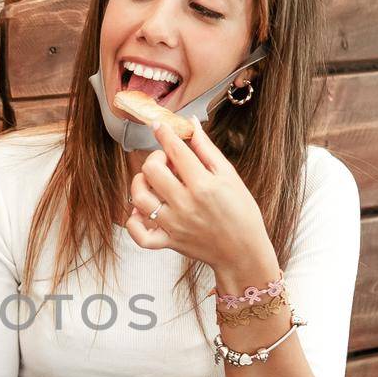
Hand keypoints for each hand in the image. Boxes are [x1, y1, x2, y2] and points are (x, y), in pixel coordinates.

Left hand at [125, 120, 268, 271]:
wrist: (243, 251)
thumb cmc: (241, 212)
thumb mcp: (229, 176)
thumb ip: (207, 149)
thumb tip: (191, 125)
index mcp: (204, 185)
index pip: (176, 151)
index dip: (164, 133)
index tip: (159, 126)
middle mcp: (185, 204)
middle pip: (151, 171)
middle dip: (155, 158)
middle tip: (166, 161)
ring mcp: (174, 225)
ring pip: (139, 198)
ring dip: (140, 184)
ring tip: (152, 182)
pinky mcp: (168, 242)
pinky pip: (139, 235)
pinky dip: (134, 222)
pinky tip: (141, 211)